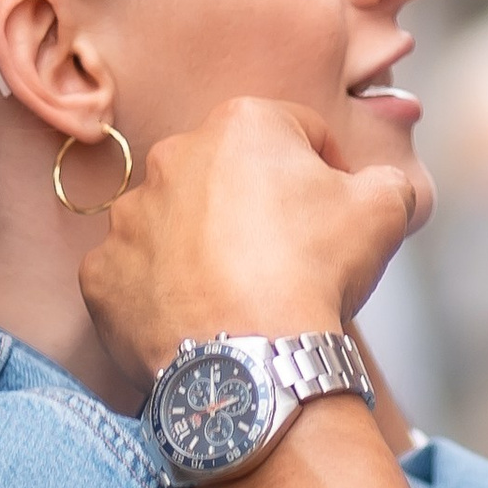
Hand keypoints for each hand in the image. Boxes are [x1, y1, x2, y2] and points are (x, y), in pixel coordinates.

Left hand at [80, 98, 428, 386]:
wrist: (251, 362)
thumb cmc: (315, 273)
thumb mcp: (384, 210)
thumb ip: (385, 180)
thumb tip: (379, 186)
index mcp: (242, 125)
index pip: (296, 131)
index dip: (327, 169)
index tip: (337, 213)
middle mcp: (173, 157)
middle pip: (228, 174)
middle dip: (257, 206)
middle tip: (289, 258)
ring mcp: (129, 218)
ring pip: (177, 224)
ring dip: (205, 247)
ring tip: (241, 294)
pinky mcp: (101, 274)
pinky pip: (137, 276)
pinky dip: (163, 294)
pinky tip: (200, 319)